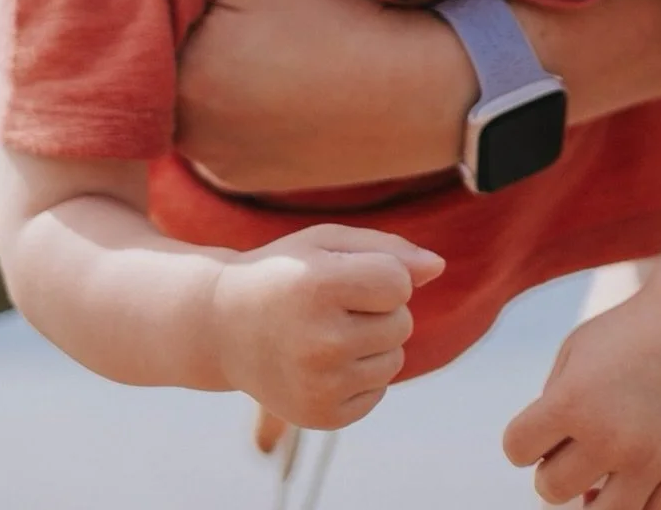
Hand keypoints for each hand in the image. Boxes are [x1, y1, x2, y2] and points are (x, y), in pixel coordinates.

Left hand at [139, 0, 471, 191]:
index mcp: (180, 85)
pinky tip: (253, 69)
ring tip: (227, 28)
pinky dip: (225, 102)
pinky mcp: (249, 177)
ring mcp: (220, 163)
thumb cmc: (341, 26)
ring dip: (195, 68)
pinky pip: (217, 133)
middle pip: (157, 68)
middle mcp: (189, 138)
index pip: (134, 30)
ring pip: (186, 102)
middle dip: (169, 29)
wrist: (426, 97)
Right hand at [211, 225, 443, 429]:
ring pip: (395, 359)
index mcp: (317, 287)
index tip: (344, 274)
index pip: (398, 283)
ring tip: (326, 331)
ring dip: (373, 342)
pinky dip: (360, 374)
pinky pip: (378, 391)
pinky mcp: (322, 416)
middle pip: (402, 322)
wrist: (222, 326)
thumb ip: (387, 248)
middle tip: (330, 305)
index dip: (381, 275)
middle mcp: (319, 340)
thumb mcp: (325, 243)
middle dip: (377, 309)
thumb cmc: (284, 273)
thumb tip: (439, 267)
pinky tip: (322, 361)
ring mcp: (320, 384)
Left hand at [502, 296, 660, 509]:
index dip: (522, 442)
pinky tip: (630, 481)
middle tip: (568, 454)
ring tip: (596, 477)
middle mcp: (609, 436)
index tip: (538, 432)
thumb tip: (548, 467)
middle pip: (552, 490)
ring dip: (591, 502)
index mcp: (572, 400)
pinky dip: (636, 505)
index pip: (517, 448)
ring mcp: (651, 460)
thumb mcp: (575, 352)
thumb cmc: (627, 336)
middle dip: (552, 475)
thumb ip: (552, 404)